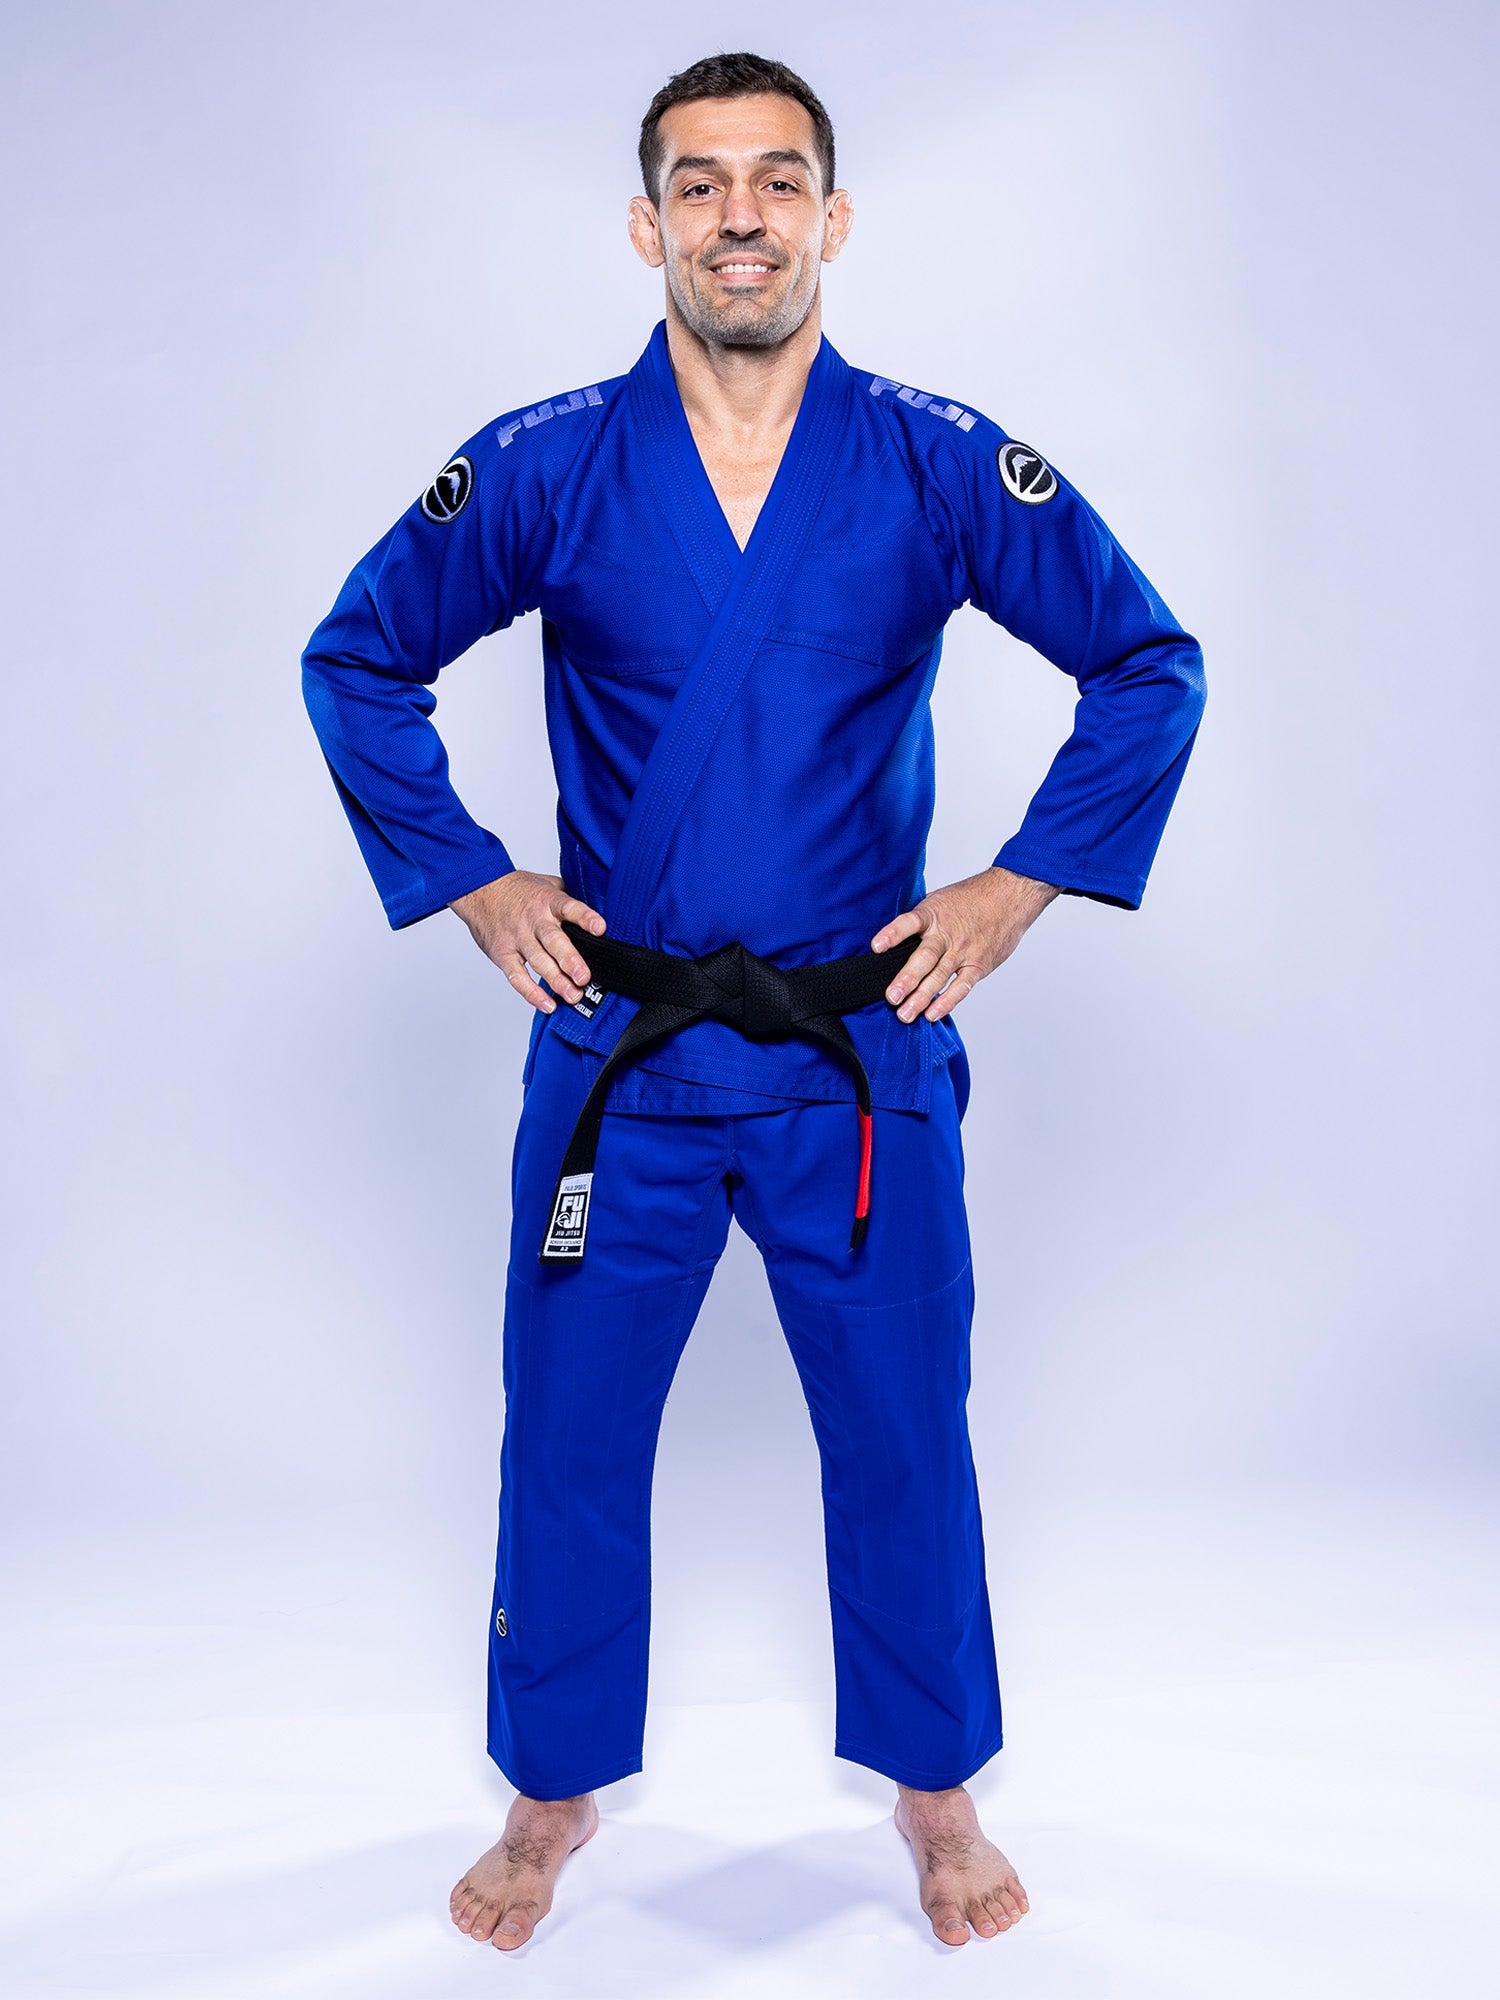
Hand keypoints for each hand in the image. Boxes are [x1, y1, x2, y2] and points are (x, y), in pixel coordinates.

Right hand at [449, 871, 606, 1013]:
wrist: (480, 890)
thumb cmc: (518, 889)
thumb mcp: (548, 883)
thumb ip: (570, 896)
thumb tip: (602, 907)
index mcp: (548, 901)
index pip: (569, 907)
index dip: (585, 917)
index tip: (600, 928)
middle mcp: (534, 920)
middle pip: (553, 941)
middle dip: (570, 960)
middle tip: (584, 977)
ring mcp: (518, 938)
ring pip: (538, 962)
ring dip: (556, 981)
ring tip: (573, 996)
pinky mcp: (503, 954)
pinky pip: (517, 977)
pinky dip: (531, 993)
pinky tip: (547, 1004)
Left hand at [871, 866, 1059, 1022]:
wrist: (1009, 896)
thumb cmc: (971, 898)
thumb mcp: (940, 899)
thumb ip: (919, 918)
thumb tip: (892, 935)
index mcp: (932, 914)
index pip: (909, 923)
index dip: (892, 934)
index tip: (876, 947)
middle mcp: (946, 934)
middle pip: (924, 958)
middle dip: (907, 979)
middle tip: (891, 997)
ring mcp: (963, 951)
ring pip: (940, 977)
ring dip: (922, 997)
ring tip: (905, 1014)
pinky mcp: (978, 964)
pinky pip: (961, 987)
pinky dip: (947, 1001)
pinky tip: (932, 1014)